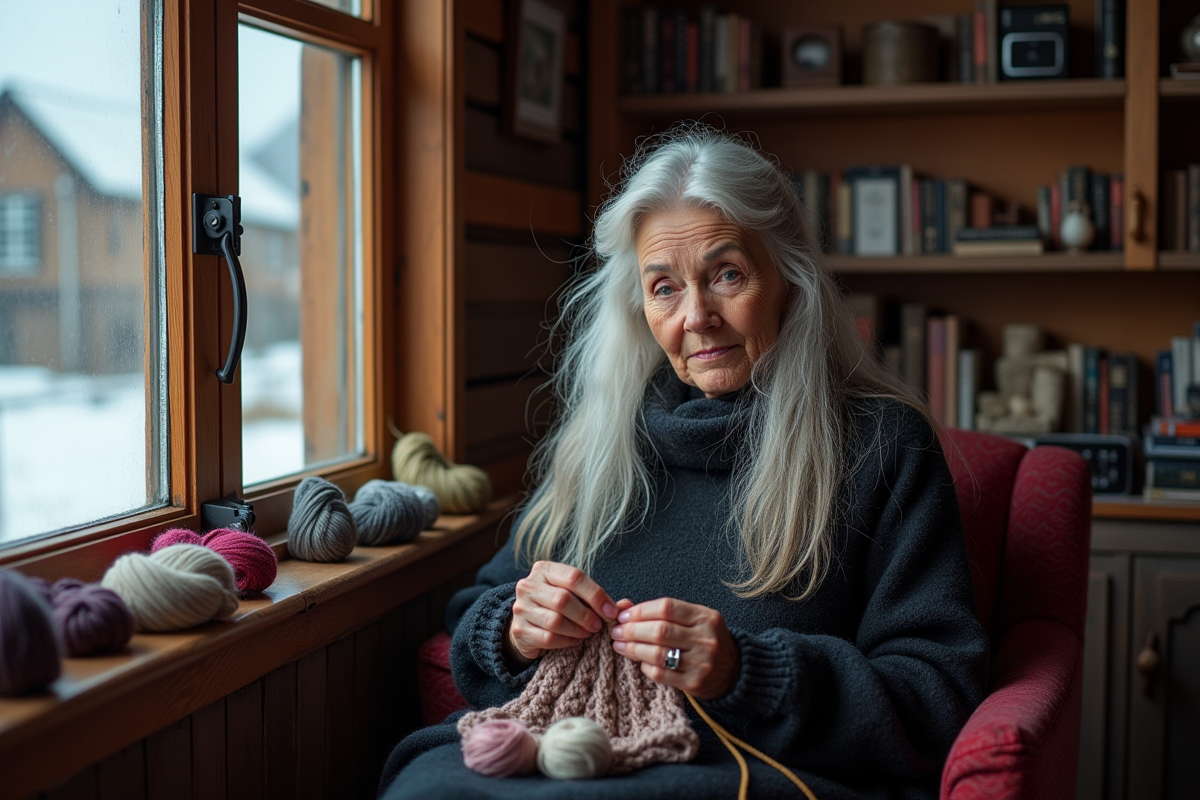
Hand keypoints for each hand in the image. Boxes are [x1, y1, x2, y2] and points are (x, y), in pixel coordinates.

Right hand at [504, 561, 617, 666]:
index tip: (611, 612)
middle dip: (587, 615)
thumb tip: (626, 606)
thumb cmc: (558, 607)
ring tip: (589, 633)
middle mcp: (528, 585)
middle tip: (600, 626)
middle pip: (563, 600)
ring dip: (578, 630)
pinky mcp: (519, 630)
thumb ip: (600, 599)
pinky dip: (567, 641)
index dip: (596, 595)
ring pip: (555, 621)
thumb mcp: (576, 596)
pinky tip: (575, 641)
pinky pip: (548, 638)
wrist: (528, 625)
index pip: (573, 576)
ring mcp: (521, 608)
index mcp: (544, 569)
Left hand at [609, 597, 739, 699]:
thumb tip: (623, 605)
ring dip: (633, 649)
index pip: (667, 607)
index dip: (640, 611)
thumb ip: (661, 612)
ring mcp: (701, 662)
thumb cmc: (705, 640)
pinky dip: (645, 667)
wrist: (735, 671)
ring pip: (658, 654)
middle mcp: (705, 638)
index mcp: (705, 616)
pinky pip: (661, 674)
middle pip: (660, 630)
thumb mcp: (692, 620)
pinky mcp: (694, 683)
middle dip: (632, 630)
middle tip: (616, 631)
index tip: (623, 615)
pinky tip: (639, 662)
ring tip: (620, 646)